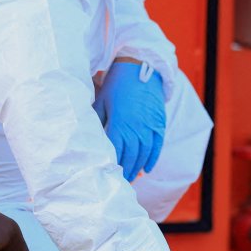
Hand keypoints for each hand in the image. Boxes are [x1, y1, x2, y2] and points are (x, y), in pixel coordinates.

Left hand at [93, 61, 165, 181]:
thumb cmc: (115, 85)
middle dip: (125, 171)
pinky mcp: (159, 122)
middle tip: (120, 183)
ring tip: (131, 178)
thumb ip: (98, 122)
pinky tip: (147, 168)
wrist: (139, 67)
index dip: (112, 165)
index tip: (107, 176)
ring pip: (144, 154)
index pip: (116, 151)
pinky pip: (157, 146)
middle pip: (131, 156)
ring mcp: (150, 126)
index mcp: (119, 123)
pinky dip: (152, 159)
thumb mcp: (101, 102)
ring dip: (138, 168)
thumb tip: (91, 138)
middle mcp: (136, 127)